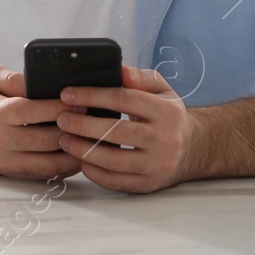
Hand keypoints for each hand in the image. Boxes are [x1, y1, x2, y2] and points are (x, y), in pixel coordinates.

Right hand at [0, 65, 80, 180]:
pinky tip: (76, 150)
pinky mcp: (11, 174)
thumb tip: (43, 83)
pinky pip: (46, 173)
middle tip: (92, 119)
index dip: (57, 108)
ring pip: (50, 163)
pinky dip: (66, 165)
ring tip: (90, 137)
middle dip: (72, 129)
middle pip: (45, 140)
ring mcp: (4, 162)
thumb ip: (14, 78)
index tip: (79, 102)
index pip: (28, 112)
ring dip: (75, 152)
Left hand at [55, 65, 195, 192]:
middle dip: (83, 125)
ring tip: (65, 139)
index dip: (91, 96)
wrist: (193, 148)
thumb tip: (118, 70)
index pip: (123, 99)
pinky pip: (117, 181)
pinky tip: (80, 160)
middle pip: (116, 132)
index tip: (67, 94)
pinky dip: (94, 172)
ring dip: (84, 150)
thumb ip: (138, 77)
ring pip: (114, 160)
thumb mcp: (161, 89)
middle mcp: (165, 139)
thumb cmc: (168, 115)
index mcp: (166, 111)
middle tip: (61, 119)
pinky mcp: (149, 184)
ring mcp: (158, 165)